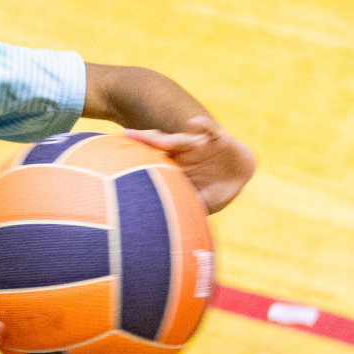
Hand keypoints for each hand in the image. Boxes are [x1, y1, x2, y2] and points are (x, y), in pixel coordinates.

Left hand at [122, 115, 256, 212]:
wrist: (240, 173)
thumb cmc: (213, 190)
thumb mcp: (198, 203)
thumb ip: (185, 210)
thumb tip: (168, 231)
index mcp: (173, 165)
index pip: (150, 159)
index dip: (134, 156)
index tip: (113, 155)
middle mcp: (181, 152)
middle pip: (159, 144)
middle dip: (144, 140)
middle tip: (126, 136)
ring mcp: (198, 144)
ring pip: (181, 139)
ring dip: (170, 138)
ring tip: (158, 140)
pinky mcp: (218, 139)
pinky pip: (210, 130)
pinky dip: (203, 126)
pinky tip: (194, 122)